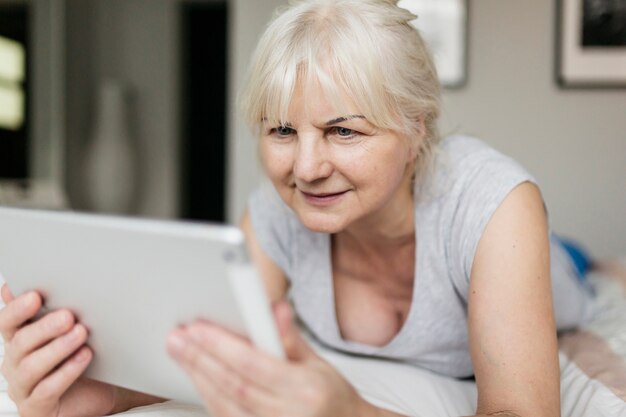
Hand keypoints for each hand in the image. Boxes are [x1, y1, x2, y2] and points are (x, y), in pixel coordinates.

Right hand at [0, 283, 117, 416]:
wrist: (99, 394)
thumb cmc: (81, 358)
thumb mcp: (69, 330)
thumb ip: (56, 309)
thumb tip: (38, 284)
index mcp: (19, 339)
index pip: (8, 322)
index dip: (17, 309)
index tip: (35, 296)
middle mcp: (15, 363)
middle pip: (20, 342)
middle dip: (44, 327)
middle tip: (68, 315)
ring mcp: (23, 388)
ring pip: (31, 367)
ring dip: (57, 348)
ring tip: (81, 333)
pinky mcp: (36, 408)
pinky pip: (46, 391)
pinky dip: (66, 372)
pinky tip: (84, 357)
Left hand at [167, 300, 372, 416]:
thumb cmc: (331, 397)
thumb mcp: (319, 363)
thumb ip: (290, 337)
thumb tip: (274, 308)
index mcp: (306, 390)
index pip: (254, 365)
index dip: (222, 346)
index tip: (198, 328)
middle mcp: (289, 415)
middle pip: (233, 385)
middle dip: (200, 359)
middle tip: (177, 337)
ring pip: (224, 405)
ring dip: (198, 377)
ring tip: (180, 352)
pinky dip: (209, 397)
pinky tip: (197, 377)